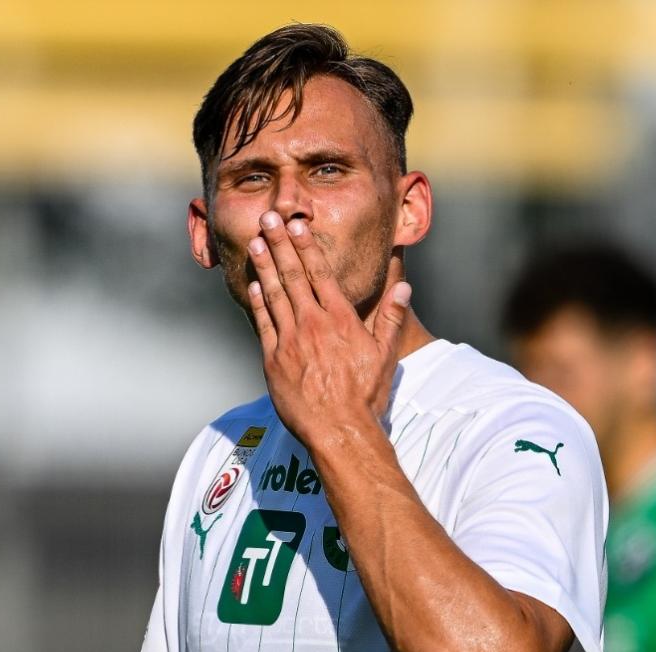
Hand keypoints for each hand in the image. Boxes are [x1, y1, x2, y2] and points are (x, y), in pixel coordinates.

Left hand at [246, 210, 411, 447]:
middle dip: (280, 245)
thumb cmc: (365, 396)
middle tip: (268, 218)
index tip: (296, 225)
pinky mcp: (274, 360)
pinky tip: (253, 284)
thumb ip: (391, 318)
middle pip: (294, 276)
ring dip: (264, 266)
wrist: (339, 430)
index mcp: (341, 320)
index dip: (306, 247)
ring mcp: (291, 341)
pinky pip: (264, 324)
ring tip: (256, 241)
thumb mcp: (386, 356)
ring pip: (274, 295)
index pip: (321, 274)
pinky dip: (257, 302)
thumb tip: (403, 288)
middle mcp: (314, 324)